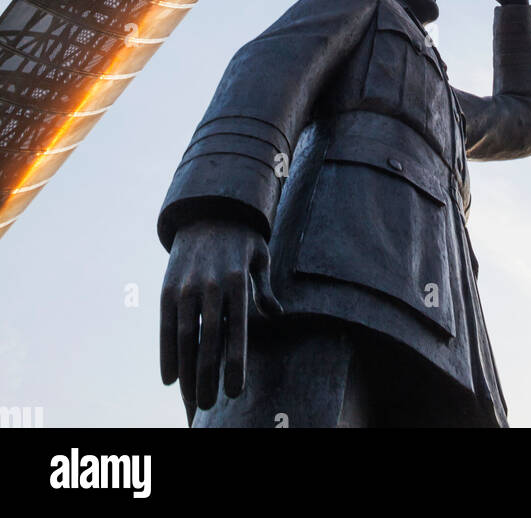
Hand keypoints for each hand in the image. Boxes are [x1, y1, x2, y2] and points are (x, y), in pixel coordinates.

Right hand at [160, 219, 281, 418]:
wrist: (207, 209)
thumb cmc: (241, 239)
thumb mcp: (260, 257)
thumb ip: (264, 289)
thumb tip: (277, 315)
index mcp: (237, 281)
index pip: (236, 330)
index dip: (235, 363)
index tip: (234, 391)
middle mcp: (211, 286)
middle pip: (209, 341)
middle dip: (209, 377)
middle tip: (209, 408)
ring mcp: (186, 287)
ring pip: (184, 338)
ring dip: (187, 373)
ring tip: (191, 401)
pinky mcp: (168, 287)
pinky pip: (165, 326)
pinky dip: (166, 353)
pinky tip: (169, 378)